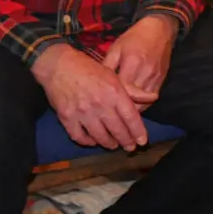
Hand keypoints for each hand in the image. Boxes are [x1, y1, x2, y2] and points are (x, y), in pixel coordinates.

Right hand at [31, 43, 148, 150]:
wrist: (59, 66)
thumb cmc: (89, 69)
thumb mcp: (114, 76)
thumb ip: (133, 91)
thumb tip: (154, 97)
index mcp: (114, 93)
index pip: (130, 117)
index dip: (138, 132)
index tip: (142, 141)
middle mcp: (100, 104)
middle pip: (117, 130)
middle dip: (126, 141)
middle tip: (130, 148)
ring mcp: (83, 113)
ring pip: (99, 136)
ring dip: (108, 143)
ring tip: (113, 145)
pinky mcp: (67, 118)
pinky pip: (79, 137)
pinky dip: (87, 142)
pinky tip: (92, 141)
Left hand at [103, 15, 177, 107]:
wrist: (159, 31)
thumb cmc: (134, 38)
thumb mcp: (116, 48)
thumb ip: (108, 66)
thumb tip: (97, 83)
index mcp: (133, 63)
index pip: (123, 89)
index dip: (113, 98)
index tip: (103, 102)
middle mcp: (146, 73)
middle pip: (133, 99)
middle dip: (121, 107)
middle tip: (108, 111)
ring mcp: (155, 79)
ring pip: (143, 103)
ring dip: (132, 108)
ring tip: (119, 111)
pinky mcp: (161, 82)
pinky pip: (150, 100)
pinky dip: (141, 104)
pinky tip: (132, 104)